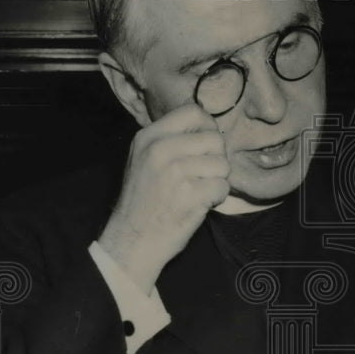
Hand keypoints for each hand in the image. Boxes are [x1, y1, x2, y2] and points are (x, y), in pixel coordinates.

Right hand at [99, 105, 228, 292]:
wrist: (132, 241)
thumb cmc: (142, 203)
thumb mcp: (143, 161)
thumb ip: (169, 141)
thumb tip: (205, 126)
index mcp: (149, 137)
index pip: (193, 112)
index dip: (208, 127)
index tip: (205, 146)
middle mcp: (160, 150)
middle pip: (214, 138)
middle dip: (216, 158)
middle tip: (203, 175)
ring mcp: (175, 171)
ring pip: (222, 163)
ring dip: (217, 180)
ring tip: (199, 191)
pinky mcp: (190, 194)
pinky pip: (222, 187)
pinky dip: (217, 198)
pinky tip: (200, 204)